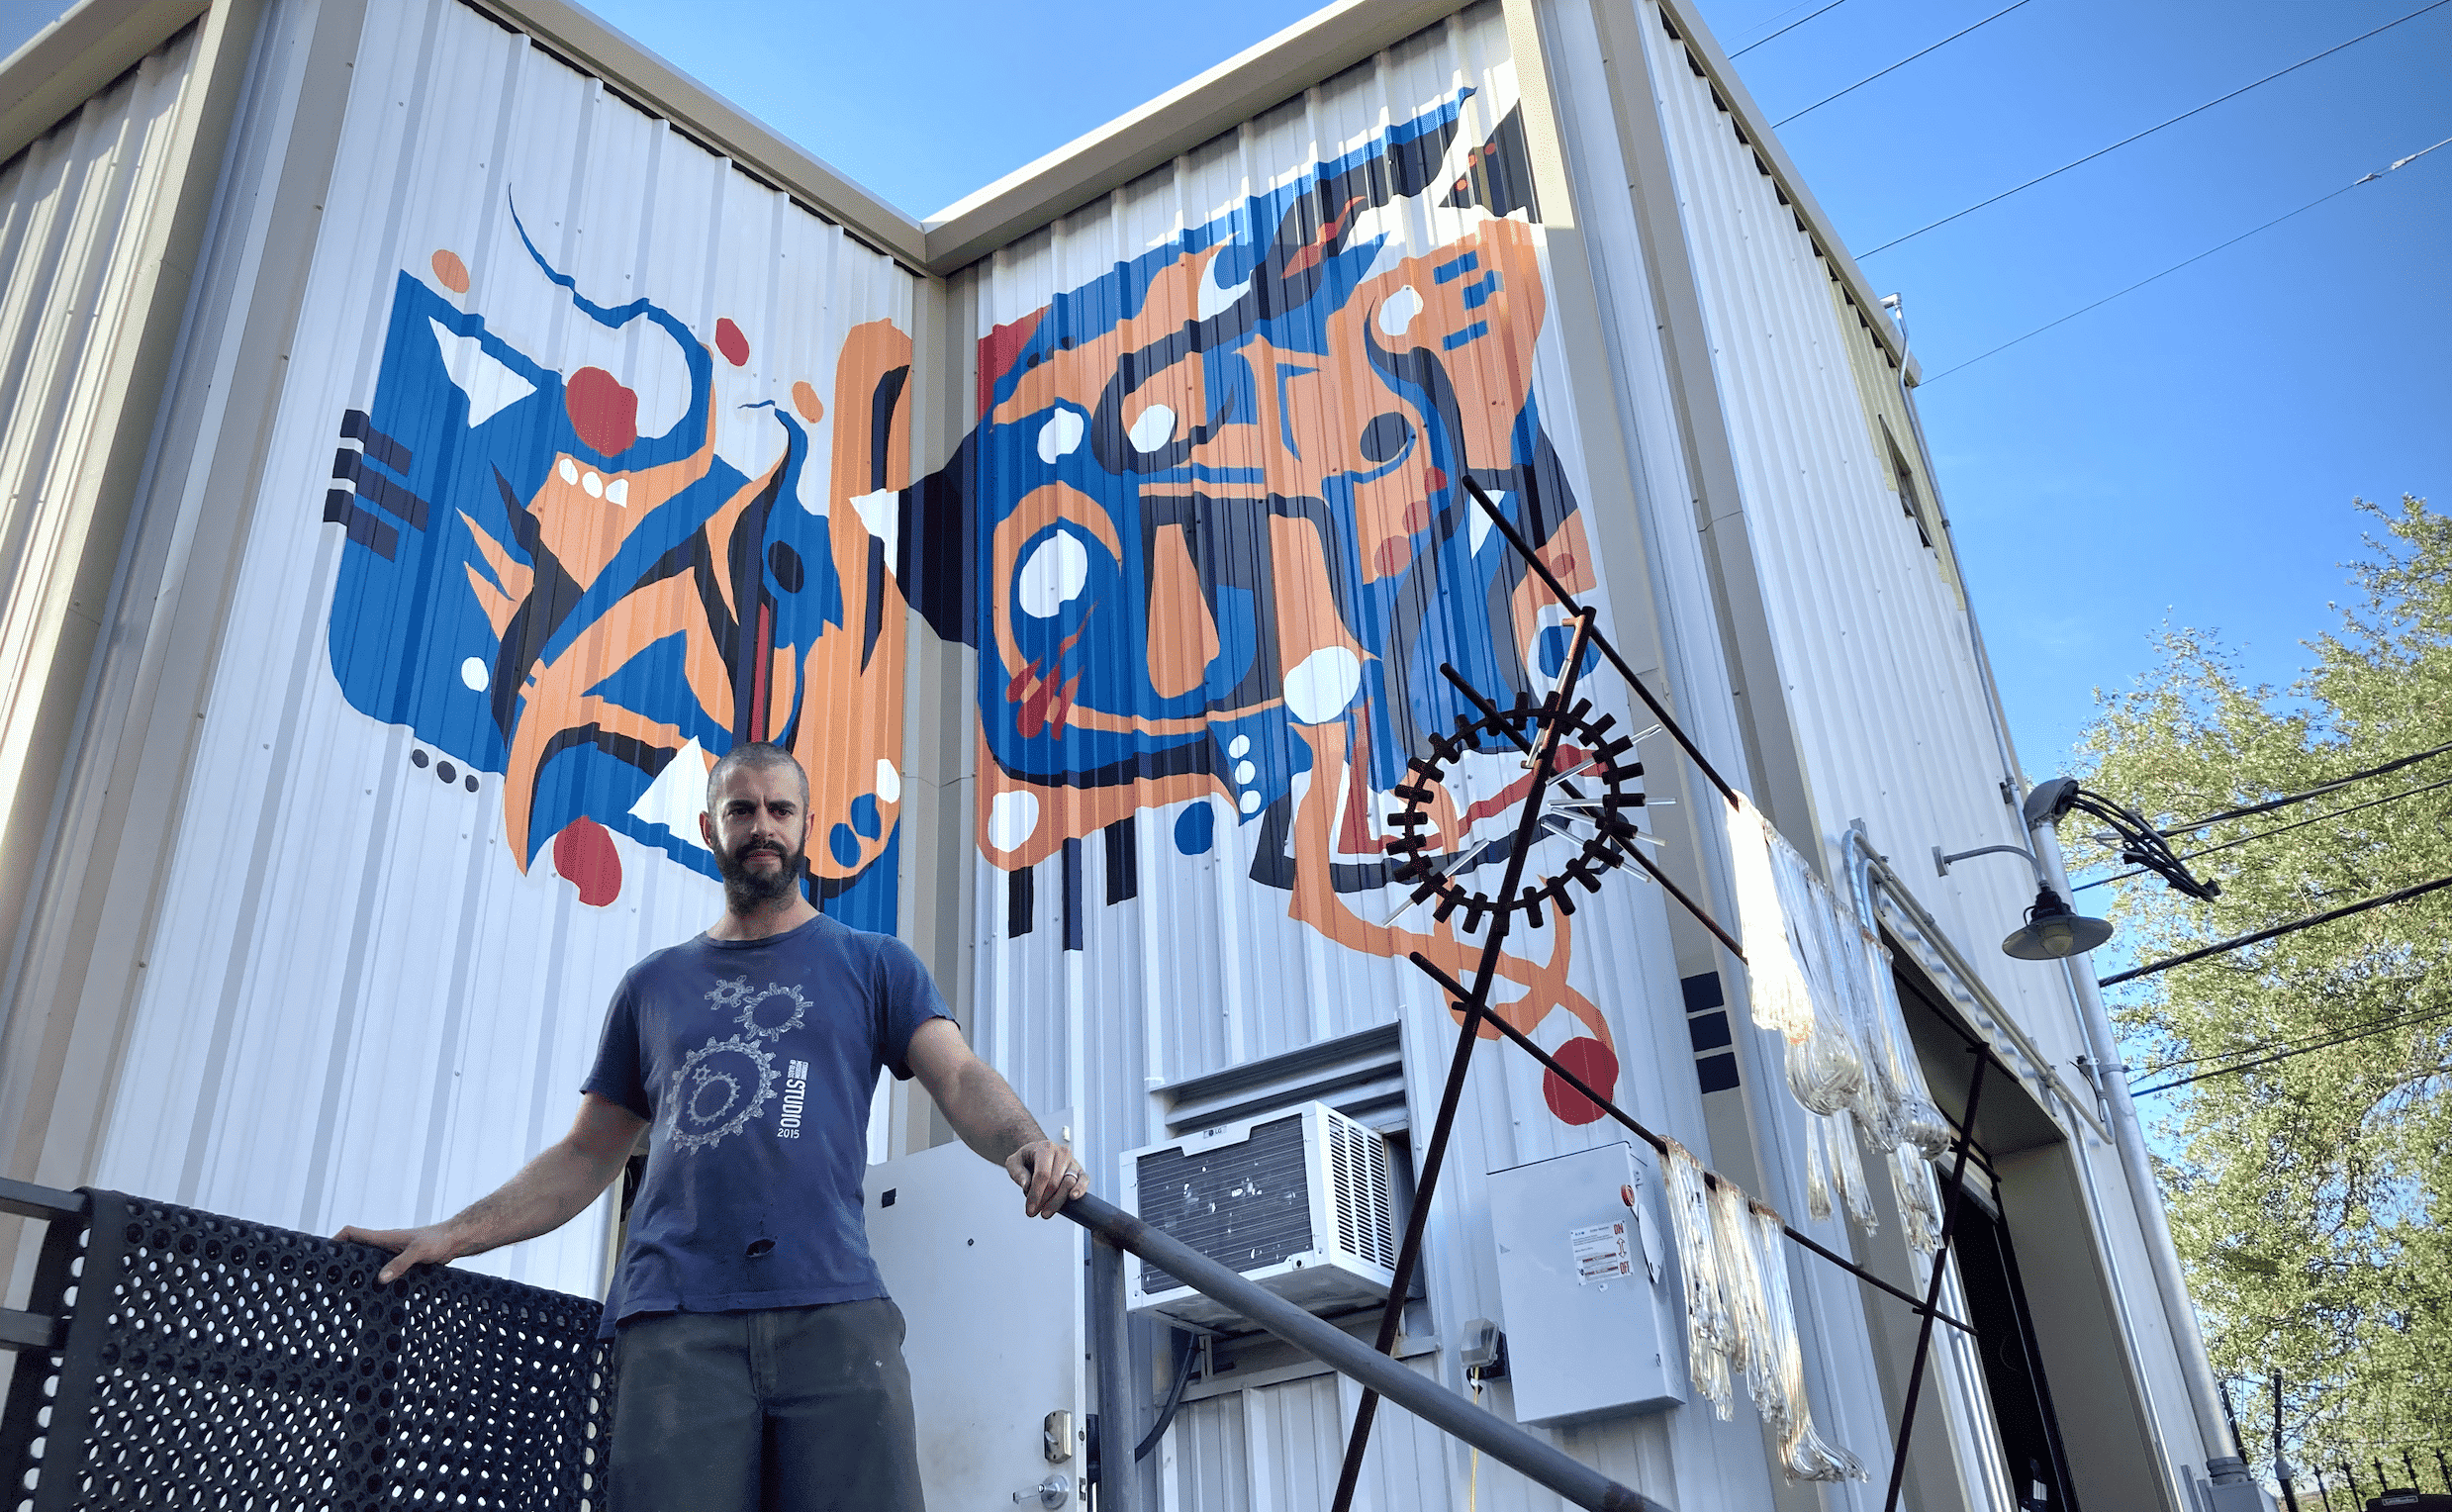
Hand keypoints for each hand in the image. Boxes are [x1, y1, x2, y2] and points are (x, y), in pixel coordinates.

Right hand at [334, 1222, 460, 1284]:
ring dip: (358, 1270)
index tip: (321, 1252)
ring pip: (369, 1261)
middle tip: (328, 1277)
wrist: (456, 1240)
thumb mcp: (418, 1252)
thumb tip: (380, 1279)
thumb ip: (400, 1264)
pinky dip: (375, 1278)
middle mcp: (385, 1245)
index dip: (335, 1239)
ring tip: (346, 1289)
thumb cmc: (438, 1240)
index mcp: (384, 1237)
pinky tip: (374, 1294)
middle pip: (356, 1249)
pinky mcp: (402, 1262)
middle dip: (341, 1259)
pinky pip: (383, 1269)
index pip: (352, 1233)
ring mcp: (393, 1253)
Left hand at [1004, 1139, 1088, 1218]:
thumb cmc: (1026, 1159)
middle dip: (1044, 1201)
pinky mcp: (1080, 1170)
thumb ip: (1018, 1173)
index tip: (1029, 1209)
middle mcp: (1062, 1152)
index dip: (1036, 1194)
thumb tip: (1027, 1186)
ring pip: (1069, 1183)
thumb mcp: (1013, 1163)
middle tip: (1033, 1212)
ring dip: (1057, 1201)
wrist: (1037, 1153)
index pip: (1042, 1174)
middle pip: (1055, 1182)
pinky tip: (1073, 1198)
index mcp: (1045, 1148)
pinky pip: (1084, 1180)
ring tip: (1046, 1212)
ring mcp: (1072, 1161)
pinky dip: (1081, 1189)